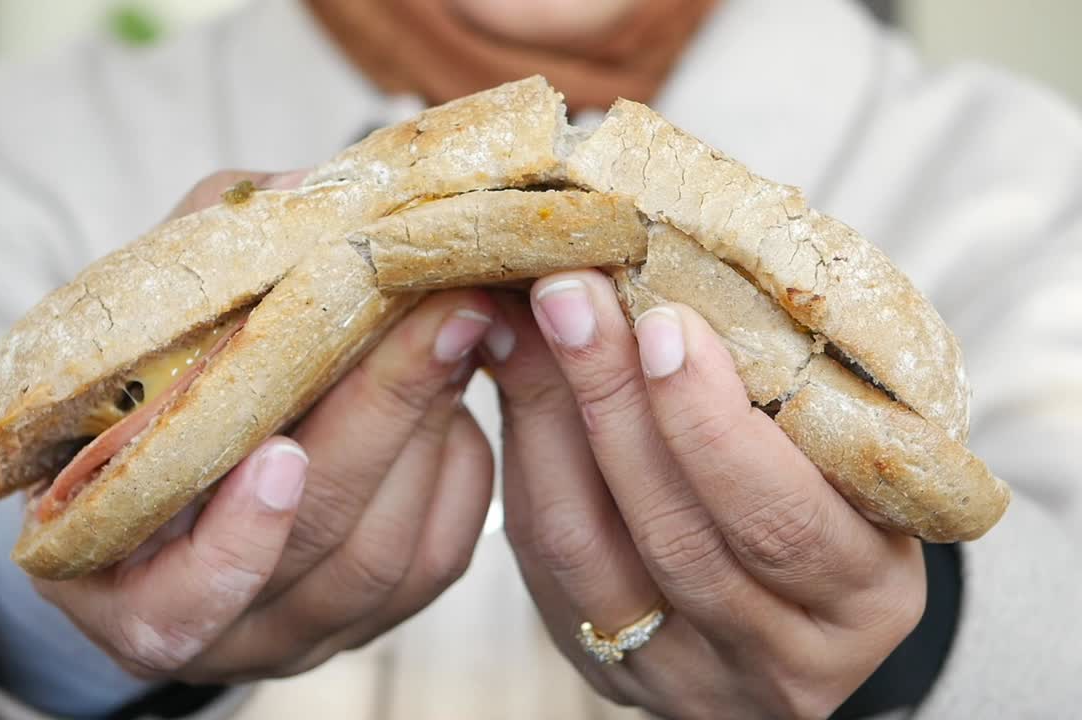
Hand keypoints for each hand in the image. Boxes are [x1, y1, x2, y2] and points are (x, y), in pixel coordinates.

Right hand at [35, 171, 494, 683]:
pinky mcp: (380, 611)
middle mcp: (221, 632)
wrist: (170, 472)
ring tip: (461, 325)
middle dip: (385, 420)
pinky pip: (441, 553)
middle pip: (318, 549)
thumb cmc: (140, 392)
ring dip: (432, 429)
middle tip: (441, 312)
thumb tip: (295, 196)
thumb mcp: (143, 328)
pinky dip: (459, 466)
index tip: (282, 454)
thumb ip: (196, 270)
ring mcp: (307, 629)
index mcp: (122, 583)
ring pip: (391, 557)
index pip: (181, 603)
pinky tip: (459, 387)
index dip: (238, 541)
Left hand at [484, 270, 925, 717]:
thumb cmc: (837, 502)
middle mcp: (781, 660)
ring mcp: (687, 679)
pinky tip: (518, 382)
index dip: (714, 426)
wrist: (802, 616)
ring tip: (532, 324)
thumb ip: (781, 387)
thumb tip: (658, 275)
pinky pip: (544, 568)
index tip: (666, 320)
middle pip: (677, 538)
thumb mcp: (842, 451)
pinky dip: (525, 466)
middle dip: (615, 403)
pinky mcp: (613, 673)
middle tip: (574, 298)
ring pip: (589, 553)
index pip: (786, 519)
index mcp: (868, 595)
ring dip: (552, 422)